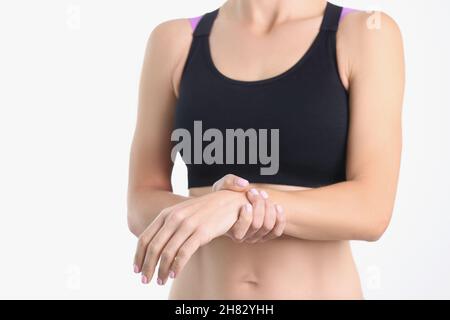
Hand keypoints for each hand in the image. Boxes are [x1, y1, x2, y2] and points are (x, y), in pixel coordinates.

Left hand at [133, 189, 247, 285]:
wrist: (228, 201)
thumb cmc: (204, 211)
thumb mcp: (182, 214)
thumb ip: (168, 227)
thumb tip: (155, 247)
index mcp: (166, 214)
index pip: (145, 238)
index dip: (138, 256)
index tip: (136, 270)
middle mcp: (174, 218)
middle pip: (153, 247)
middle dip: (147, 266)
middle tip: (145, 280)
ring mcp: (188, 225)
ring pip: (167, 252)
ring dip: (162, 270)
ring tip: (160, 281)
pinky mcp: (201, 232)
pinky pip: (184, 253)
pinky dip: (176, 266)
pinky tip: (174, 275)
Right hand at [213, 174, 285, 243]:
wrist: (235, 203)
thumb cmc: (225, 195)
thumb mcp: (221, 186)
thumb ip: (229, 182)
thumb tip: (244, 184)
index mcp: (229, 230)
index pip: (239, 233)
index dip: (246, 216)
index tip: (246, 199)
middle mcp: (243, 237)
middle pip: (256, 226)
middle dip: (258, 205)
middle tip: (254, 191)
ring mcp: (255, 237)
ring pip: (267, 227)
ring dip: (269, 208)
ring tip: (263, 194)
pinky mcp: (265, 235)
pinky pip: (276, 232)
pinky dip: (280, 219)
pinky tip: (277, 206)